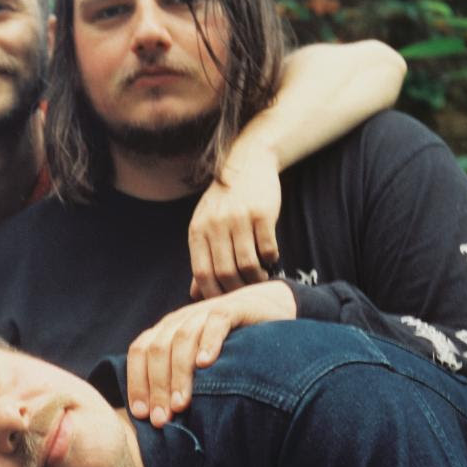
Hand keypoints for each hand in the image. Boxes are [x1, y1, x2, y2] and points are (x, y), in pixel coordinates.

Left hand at [127, 281, 296, 424]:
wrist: (266, 309)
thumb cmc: (229, 346)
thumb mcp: (196, 361)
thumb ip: (177, 379)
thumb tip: (159, 418)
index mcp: (165, 331)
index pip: (139, 352)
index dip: (137, 382)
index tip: (141, 415)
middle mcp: (181, 319)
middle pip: (157, 349)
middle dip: (157, 387)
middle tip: (162, 419)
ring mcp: (204, 312)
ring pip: (182, 339)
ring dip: (179, 374)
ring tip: (181, 404)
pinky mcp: (233, 308)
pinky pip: (216, 322)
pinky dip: (208, 342)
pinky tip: (205, 364)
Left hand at [188, 143, 281, 299]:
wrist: (247, 162)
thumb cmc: (224, 201)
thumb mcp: (205, 226)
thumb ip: (202, 259)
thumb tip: (195, 294)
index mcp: (198, 231)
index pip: (201, 273)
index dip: (213, 294)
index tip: (225, 303)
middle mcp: (215, 225)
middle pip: (225, 273)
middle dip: (238, 290)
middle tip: (248, 292)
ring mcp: (239, 218)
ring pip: (248, 264)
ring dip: (257, 278)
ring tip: (261, 278)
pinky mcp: (262, 213)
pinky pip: (267, 248)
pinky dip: (271, 260)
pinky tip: (271, 259)